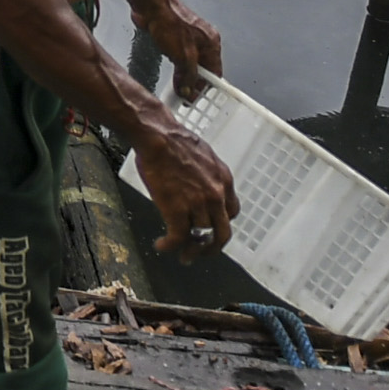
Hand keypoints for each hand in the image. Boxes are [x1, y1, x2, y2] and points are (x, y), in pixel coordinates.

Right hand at [137, 123, 238, 256]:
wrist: (157, 137)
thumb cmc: (173, 140)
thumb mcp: (203, 156)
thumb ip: (205, 175)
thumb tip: (197, 184)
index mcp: (224, 180)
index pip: (231, 211)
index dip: (220, 222)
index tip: (211, 227)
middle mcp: (216, 195)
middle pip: (222, 232)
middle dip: (212, 246)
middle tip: (202, 252)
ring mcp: (198, 205)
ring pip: (199, 236)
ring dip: (189, 247)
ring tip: (179, 250)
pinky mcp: (178, 211)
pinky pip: (178, 237)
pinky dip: (169, 245)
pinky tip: (162, 245)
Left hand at [143, 0, 223, 99]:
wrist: (151, 6)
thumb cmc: (170, 22)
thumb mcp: (184, 56)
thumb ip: (189, 75)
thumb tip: (189, 90)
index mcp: (211, 43)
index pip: (216, 72)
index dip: (209, 87)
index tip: (203, 99)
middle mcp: (203, 40)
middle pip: (203, 69)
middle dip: (196, 84)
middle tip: (188, 97)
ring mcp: (189, 39)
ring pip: (191, 64)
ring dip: (185, 77)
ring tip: (180, 91)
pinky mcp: (176, 37)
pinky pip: (180, 58)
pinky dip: (177, 68)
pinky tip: (172, 76)